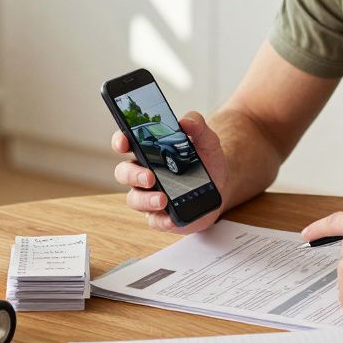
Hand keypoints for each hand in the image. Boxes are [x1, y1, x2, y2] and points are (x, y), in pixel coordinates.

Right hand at [111, 111, 227, 233]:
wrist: (221, 186)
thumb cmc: (206, 162)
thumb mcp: (207, 141)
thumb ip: (198, 126)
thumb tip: (186, 121)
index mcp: (149, 152)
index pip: (125, 143)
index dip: (120, 141)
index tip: (124, 142)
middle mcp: (144, 173)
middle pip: (124, 173)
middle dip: (133, 174)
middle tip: (150, 176)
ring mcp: (149, 196)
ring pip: (134, 199)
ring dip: (145, 199)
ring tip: (162, 199)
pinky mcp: (161, 216)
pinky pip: (154, 220)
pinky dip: (162, 220)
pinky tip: (171, 218)